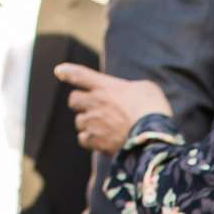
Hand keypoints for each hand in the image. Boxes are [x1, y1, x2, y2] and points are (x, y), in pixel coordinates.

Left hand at [56, 64, 172, 153]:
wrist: (153, 136)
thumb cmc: (154, 109)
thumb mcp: (146, 88)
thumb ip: (130, 89)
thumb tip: (129, 94)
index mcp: (106, 86)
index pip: (80, 75)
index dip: (68, 71)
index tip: (59, 71)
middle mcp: (95, 102)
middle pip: (74, 100)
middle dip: (81, 103)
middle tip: (93, 108)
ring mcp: (94, 123)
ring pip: (79, 121)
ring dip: (87, 123)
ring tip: (104, 127)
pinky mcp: (96, 141)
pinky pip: (84, 139)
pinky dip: (90, 140)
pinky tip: (103, 141)